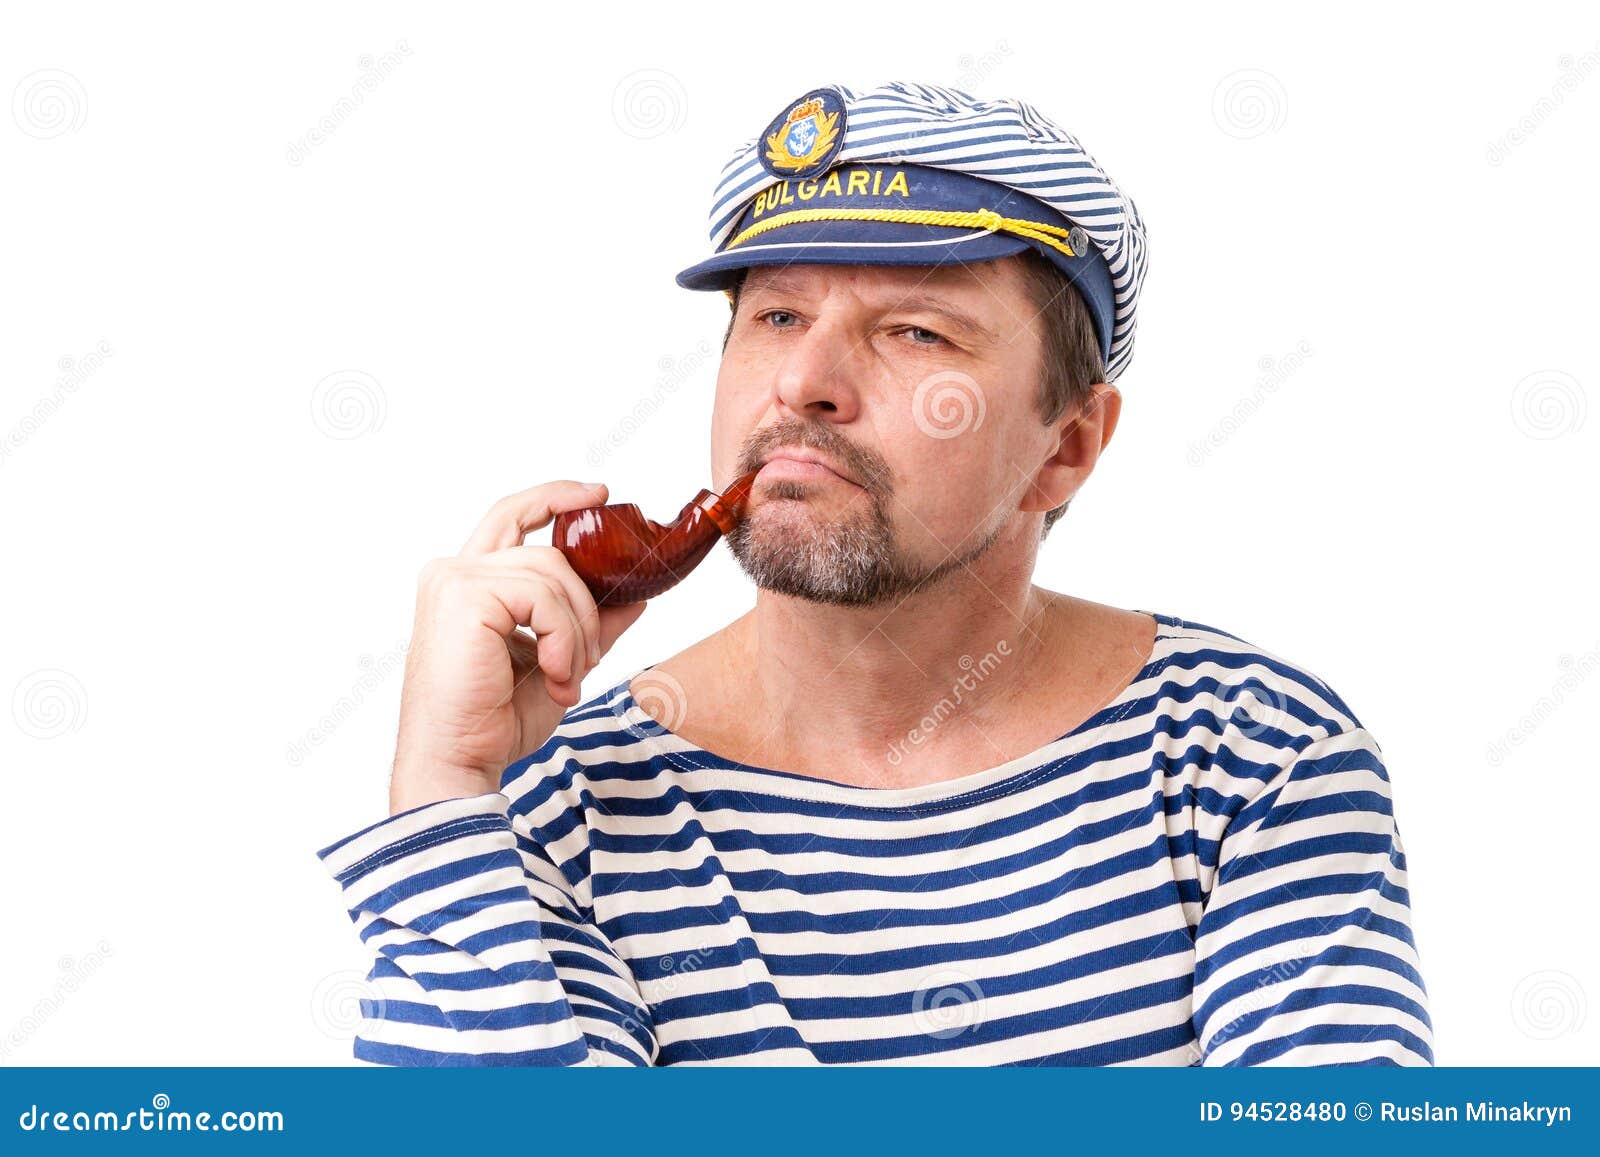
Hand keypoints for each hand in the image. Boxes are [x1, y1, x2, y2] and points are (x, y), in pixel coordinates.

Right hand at [388, 481, 648, 814]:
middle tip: (590, 657)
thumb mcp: (559, 663)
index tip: (599, 494)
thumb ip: (591, 625)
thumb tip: (636, 597)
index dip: (555, 497)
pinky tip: (555, 676)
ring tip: (567, 677)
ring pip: (552, 575)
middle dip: (585, 604)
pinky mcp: (463, 595)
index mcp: (467, 583)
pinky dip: (564, 639)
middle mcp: (453, 572)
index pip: (512, 516)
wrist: (458, 761)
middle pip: (547, 553)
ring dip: (577, 632)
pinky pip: (544, 598)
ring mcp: (454, 580)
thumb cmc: (493, 720)